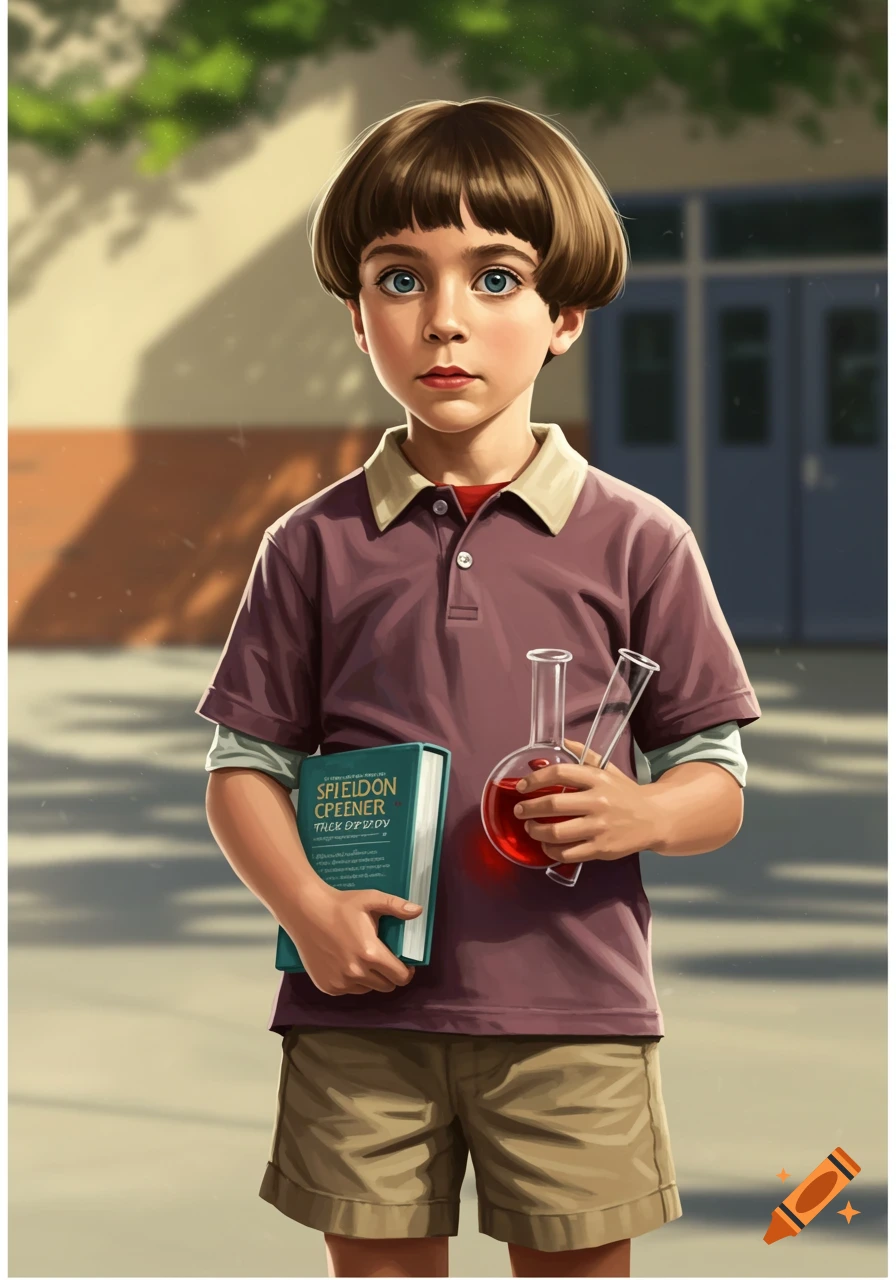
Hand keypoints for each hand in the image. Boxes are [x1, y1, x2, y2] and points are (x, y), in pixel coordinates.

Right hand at [281, 883, 421, 995]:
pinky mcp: (327, 986)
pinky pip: (349, 990)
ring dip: (371, 979)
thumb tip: (418, 910)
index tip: (404, 964)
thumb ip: (396, 906)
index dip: (406, 972)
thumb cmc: (340, 904)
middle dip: (390, 975)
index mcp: (371, 954)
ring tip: (364, 959)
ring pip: (367, 989)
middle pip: (386, 986)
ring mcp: (340, 983)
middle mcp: (356, 973)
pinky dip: (352, 981)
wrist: (305, 911)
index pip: (400, 977)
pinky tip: (346, 962)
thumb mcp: (370, 899)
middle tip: (384, 959)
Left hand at [512, 737, 656, 862]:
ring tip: (530, 828)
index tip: (521, 786)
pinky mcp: (601, 849)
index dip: (535, 779)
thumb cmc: (626, 794)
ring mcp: (599, 827)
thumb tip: (562, 741)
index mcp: (597, 779)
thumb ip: (585, 756)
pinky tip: (546, 845)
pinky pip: (568, 852)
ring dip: (536, 831)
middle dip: (529, 808)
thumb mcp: (609, 770)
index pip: (559, 773)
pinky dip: (551, 850)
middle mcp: (598, 802)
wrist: (655, 819)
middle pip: (553, 804)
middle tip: (519, 810)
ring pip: (557, 832)